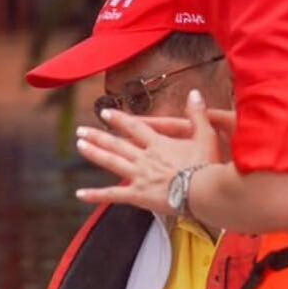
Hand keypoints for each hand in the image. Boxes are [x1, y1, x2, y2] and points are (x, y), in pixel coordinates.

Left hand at [74, 89, 224, 213]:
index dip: (120, 120)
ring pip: (111, 162)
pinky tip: (79, 194)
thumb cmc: (208, 166)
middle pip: (117, 144)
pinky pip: (113, 195)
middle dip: (98, 135)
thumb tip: (195, 93)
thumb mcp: (206, 136)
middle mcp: (145, 158)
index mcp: (159, 144)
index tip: (105, 113)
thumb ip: (198, 114)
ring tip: (79, 146)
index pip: (135, 128)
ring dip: (94, 153)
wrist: (204, 192)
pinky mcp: (139, 196)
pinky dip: (95, 195)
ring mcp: (139, 176)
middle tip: (81, 130)